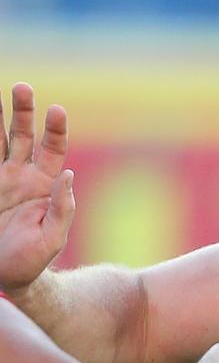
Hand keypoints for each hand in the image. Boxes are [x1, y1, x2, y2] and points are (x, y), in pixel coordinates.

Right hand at [0, 83, 74, 290]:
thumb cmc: (33, 258)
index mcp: (46, 182)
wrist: (5, 276)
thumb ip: (62, 208)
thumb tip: (68, 174)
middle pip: (23, 135)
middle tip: (22, 87)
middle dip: (23, 111)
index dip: (56, 128)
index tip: (57, 109)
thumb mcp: (52, 237)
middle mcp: (22, 174)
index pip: (53, 148)